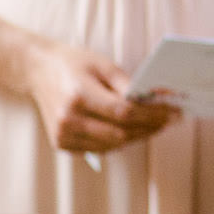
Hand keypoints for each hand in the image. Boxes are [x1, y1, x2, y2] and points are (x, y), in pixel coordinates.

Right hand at [23, 41, 180, 152]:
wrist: (39, 71)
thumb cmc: (74, 64)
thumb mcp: (103, 64)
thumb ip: (128, 84)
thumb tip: (156, 98)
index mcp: (79, 96)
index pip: (124, 113)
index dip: (153, 115)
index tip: (175, 112)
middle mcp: (69, 120)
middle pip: (121, 133)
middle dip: (150, 127)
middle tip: (171, 120)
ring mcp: (63, 135)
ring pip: (112, 145)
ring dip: (138, 136)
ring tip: (157, 125)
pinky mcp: (62, 144)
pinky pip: (99, 149)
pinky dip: (119, 141)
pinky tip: (134, 131)